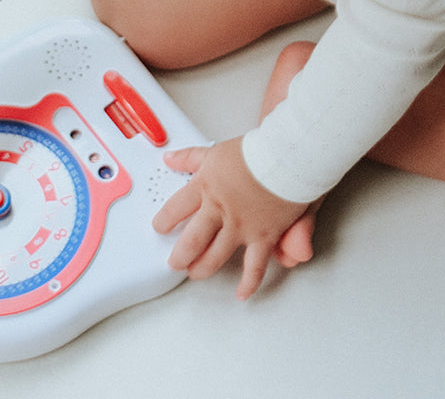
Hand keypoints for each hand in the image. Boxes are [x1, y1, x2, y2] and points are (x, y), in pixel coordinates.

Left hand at [153, 137, 309, 299]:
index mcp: (204, 188)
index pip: (174, 209)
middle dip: (179, 256)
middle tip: (174, 262)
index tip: (159, 228)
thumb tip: (169, 158)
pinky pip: (254, 267)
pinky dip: (249, 283)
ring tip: (194, 273)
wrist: (285, 156)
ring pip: (214, 257)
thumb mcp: (216, 151)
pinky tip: (242, 293)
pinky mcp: (263, 236)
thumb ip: (190, 157)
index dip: (164, 221)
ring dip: (202, 269)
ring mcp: (240, 227)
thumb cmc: (255, 151)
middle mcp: (219, 211)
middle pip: (190, 241)